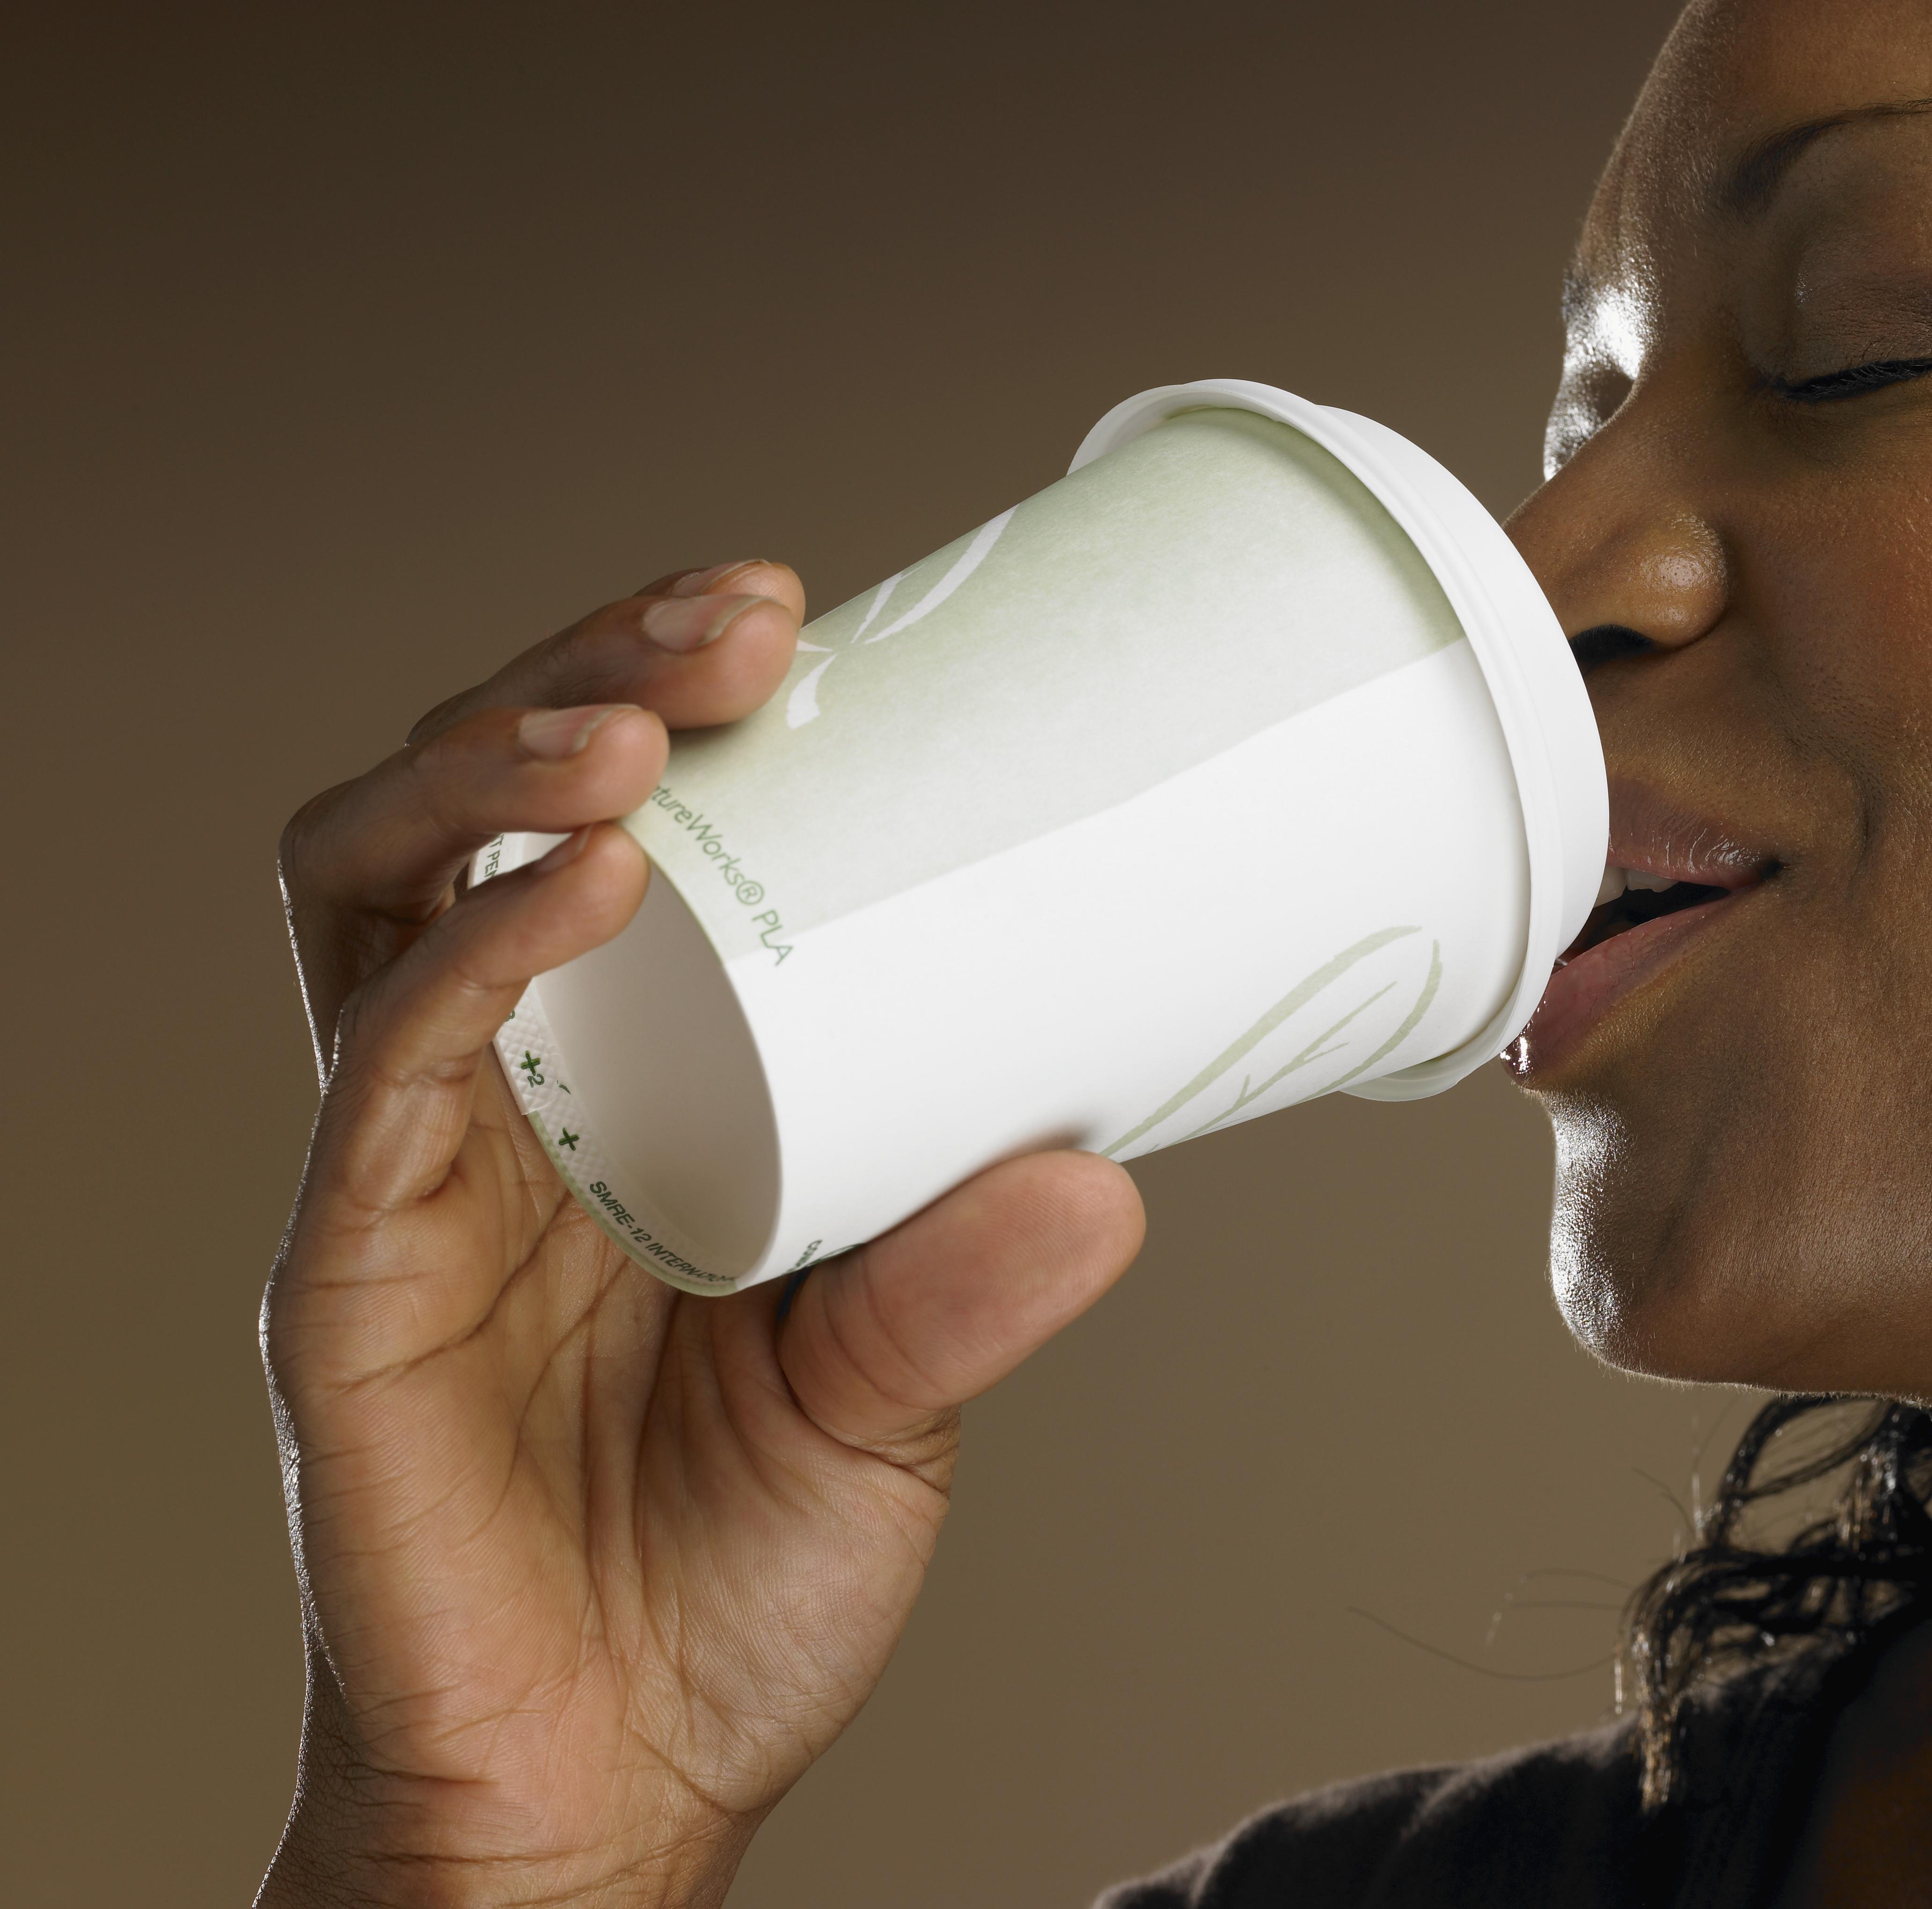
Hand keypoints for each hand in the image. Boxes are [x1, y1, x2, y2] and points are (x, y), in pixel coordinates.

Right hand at [257, 562, 1145, 1906]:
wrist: (608, 1793)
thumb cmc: (721, 1586)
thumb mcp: (885, 1406)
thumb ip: (960, 1288)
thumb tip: (1106, 1174)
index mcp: (608, 1103)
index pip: (589, 840)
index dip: (663, 708)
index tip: (796, 625)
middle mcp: (487, 1106)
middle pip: (471, 816)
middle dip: (586, 680)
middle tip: (739, 620)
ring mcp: (406, 1178)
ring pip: (377, 886)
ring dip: (499, 763)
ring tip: (642, 709)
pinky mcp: (346, 1277)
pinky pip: (378, 1070)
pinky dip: (469, 952)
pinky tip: (581, 876)